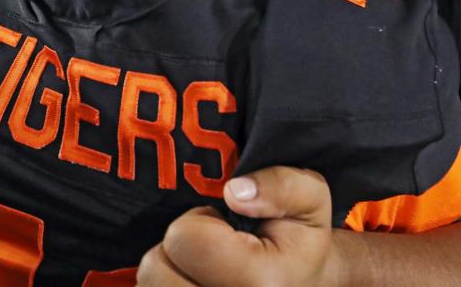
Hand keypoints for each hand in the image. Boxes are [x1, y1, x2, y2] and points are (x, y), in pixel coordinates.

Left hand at [137, 167, 335, 286]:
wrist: (309, 284)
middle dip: (180, 248)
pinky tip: (198, 279)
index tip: (227, 226)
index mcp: (263, 283)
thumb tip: (234, 191)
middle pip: (156, 269)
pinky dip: (170, 281)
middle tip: (213, 248)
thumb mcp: (310, 197)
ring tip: (206, 265)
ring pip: (150, 285)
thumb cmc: (301, 240)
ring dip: (171, 268)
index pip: (185, 238)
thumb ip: (281, 185)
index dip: (201, 220)